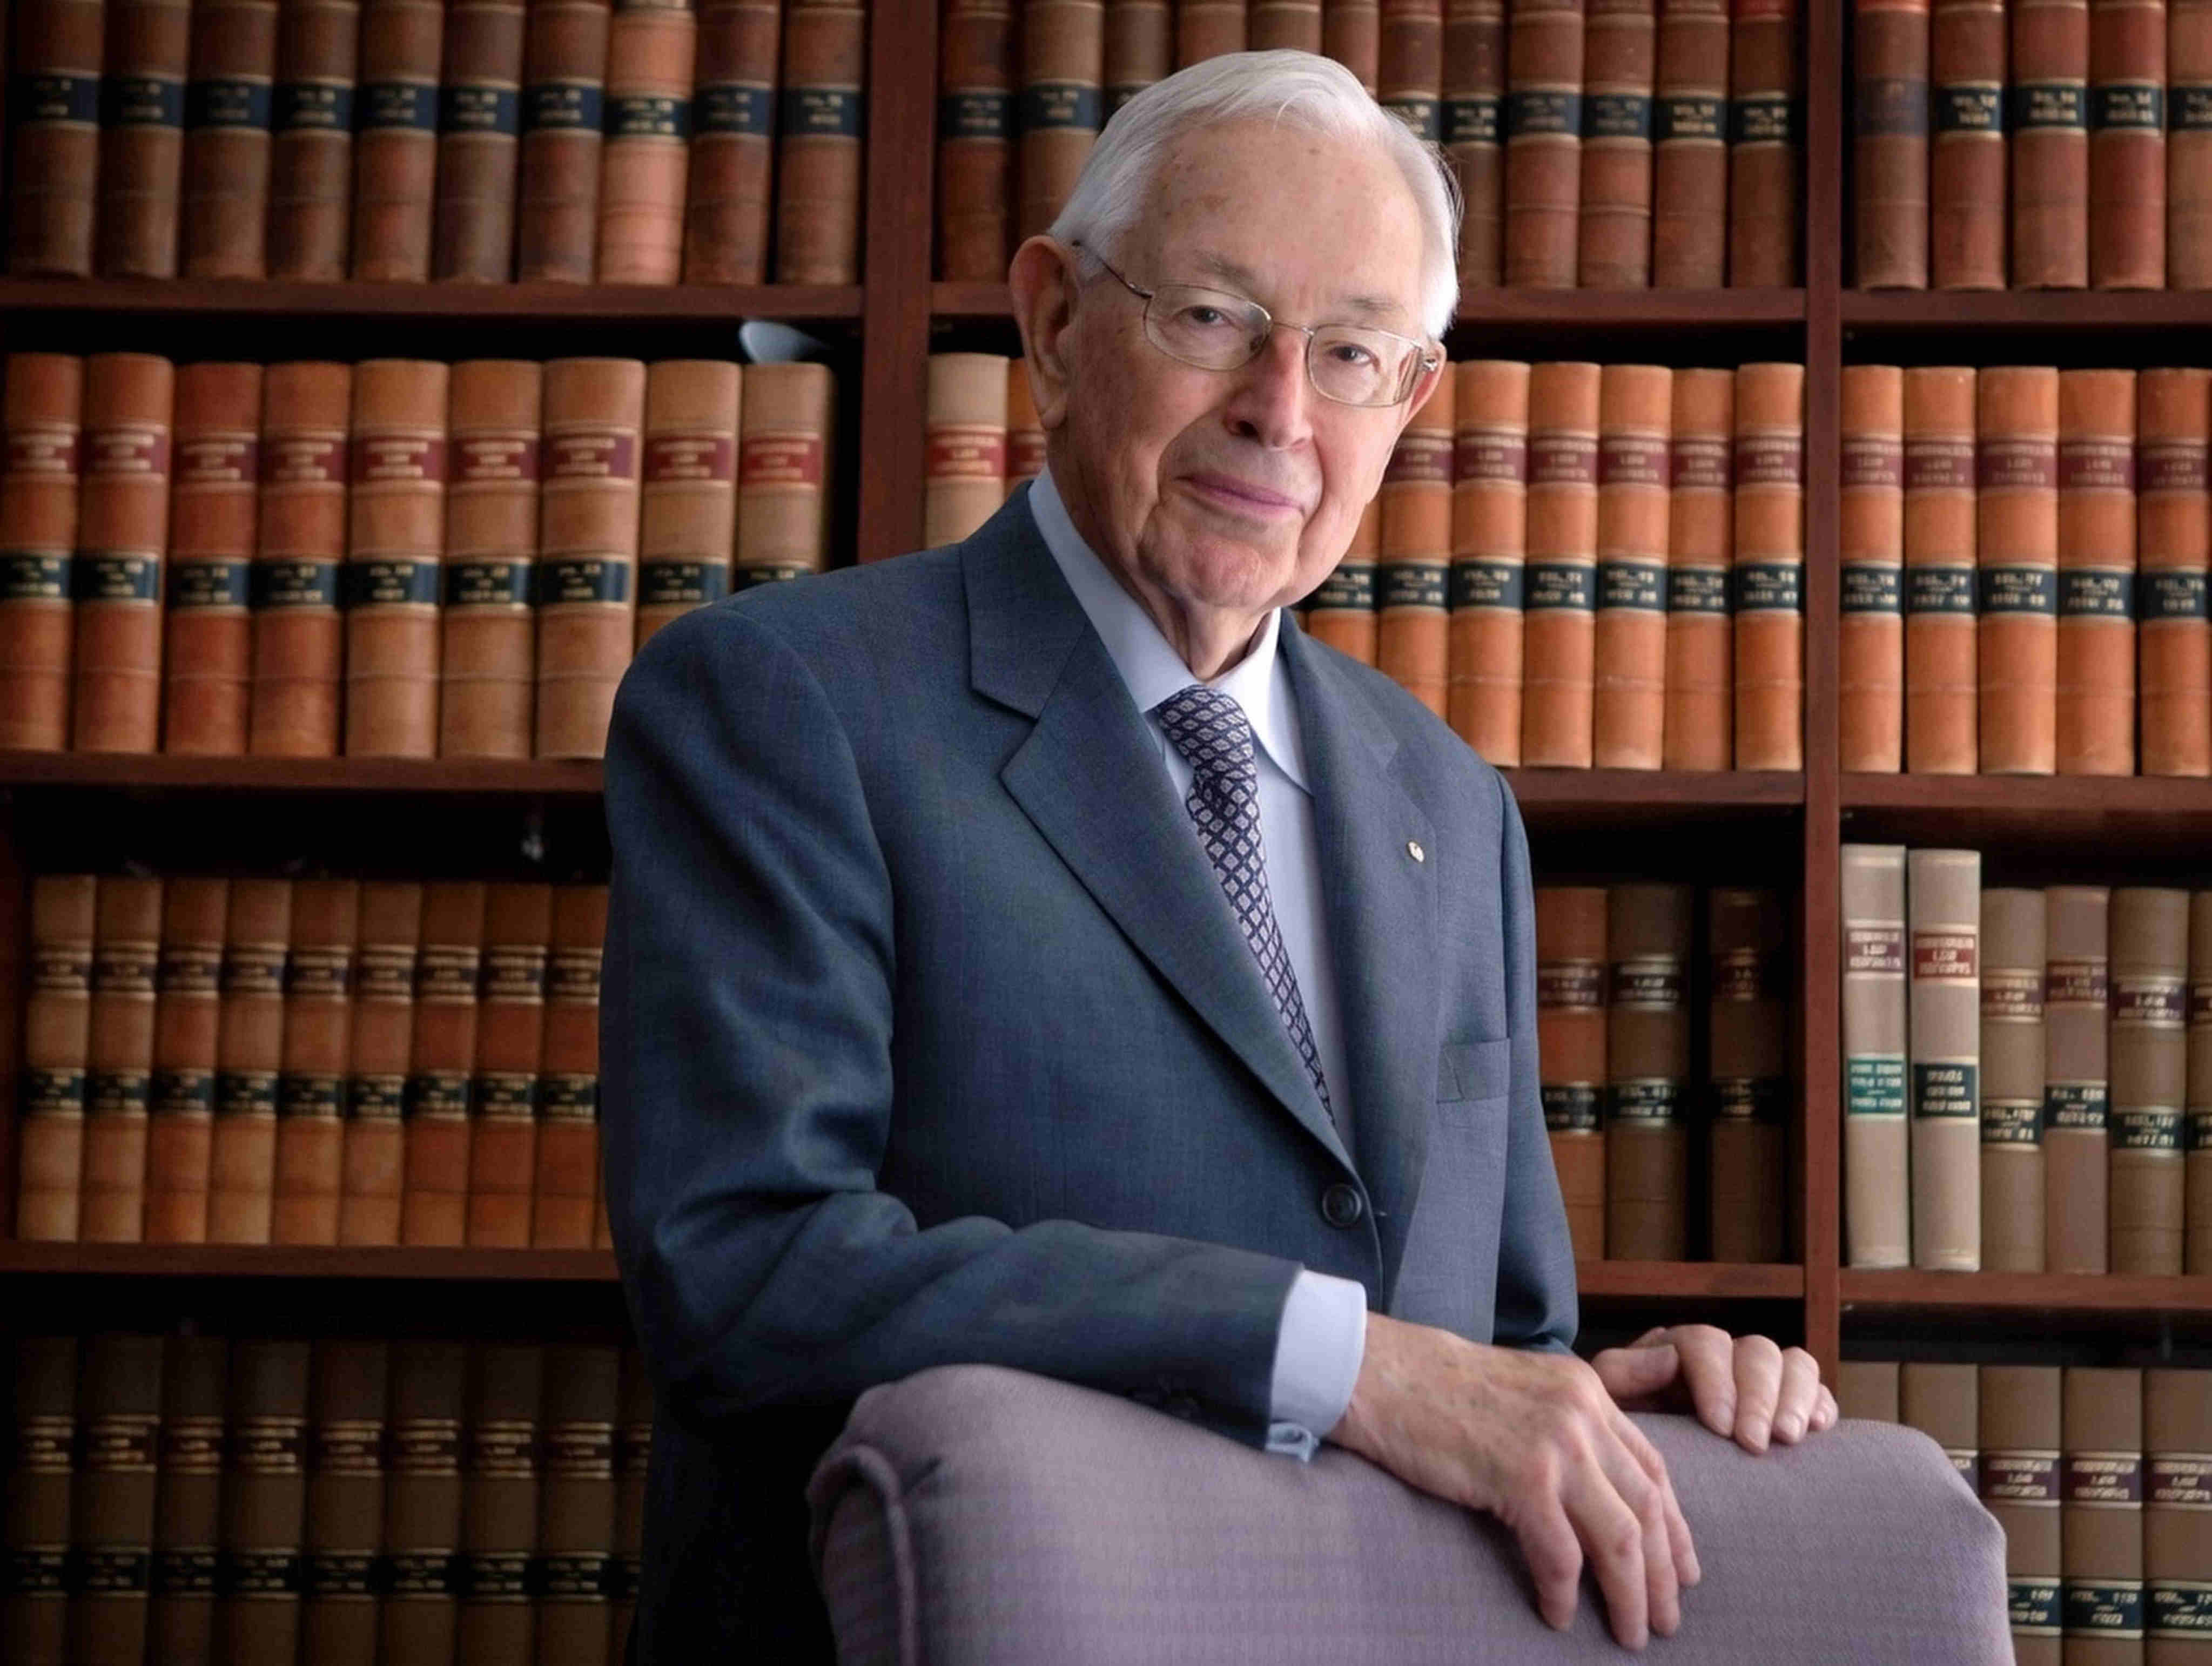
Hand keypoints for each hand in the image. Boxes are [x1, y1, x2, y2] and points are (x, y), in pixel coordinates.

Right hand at [1327, 1312, 1697, 1650]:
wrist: (1384, 1374)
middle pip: (1648, 1508)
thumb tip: (1599, 1473)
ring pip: (1619, 1537)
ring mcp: (1554, 1444)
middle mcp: (1582, 1414)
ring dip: (1630, 1594)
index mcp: (1587, 1391)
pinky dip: (1564, 1591)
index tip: (1682, 1571)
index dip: (1675, 1527)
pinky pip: (1559, 1552)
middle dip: (1662, 1573)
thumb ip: (1570, 1417)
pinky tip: (1558, 1614)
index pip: (1653, 1468)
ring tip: (1630, 1633)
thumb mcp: (1525, 1388)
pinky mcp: (1520, 1476)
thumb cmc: (1440, 1389)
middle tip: (1665, 1620)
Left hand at [1591, 1324, 1838, 1454]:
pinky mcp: (1789, 1402)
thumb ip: (1623, 1374)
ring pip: (1793, 1362)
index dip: (1716, 1380)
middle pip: (1756, 1351)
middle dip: (1759, 1396)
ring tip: (1788, 1439)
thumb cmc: (1621, 1432)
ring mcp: (1759, 1376)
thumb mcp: (1607, 1402)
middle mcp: (1725, 1355)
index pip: (1705, 1344)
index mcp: (1679, 1348)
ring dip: (1795, 1398)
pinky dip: (1821, 1405)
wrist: (1644, 1467)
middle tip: (1755, 1443)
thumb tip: (1669, 1357)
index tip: (1720, 1427)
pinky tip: (1817, 1433)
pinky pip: (1817, 1388)